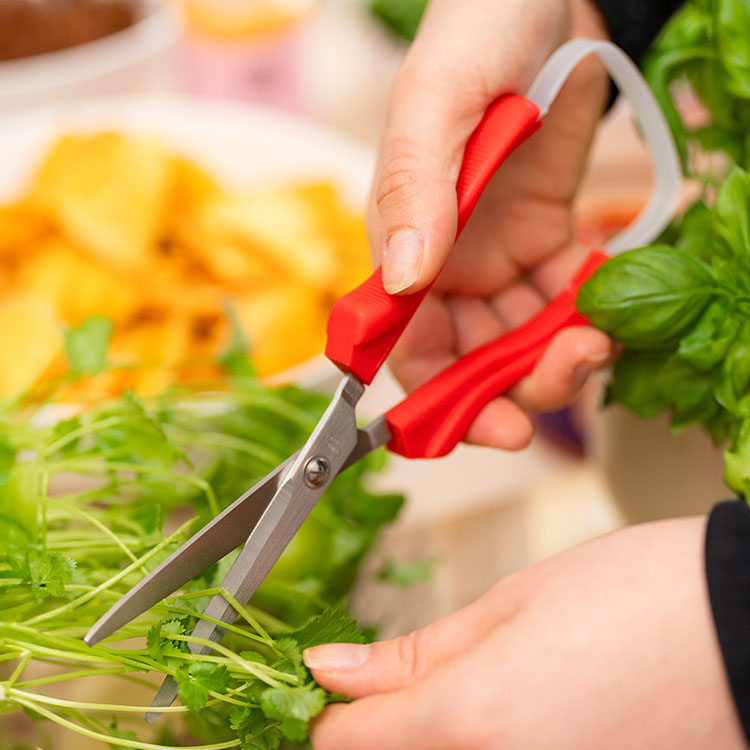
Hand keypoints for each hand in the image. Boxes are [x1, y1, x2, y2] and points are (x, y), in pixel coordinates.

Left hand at [305, 517, 742, 749]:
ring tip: (464, 686)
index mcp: (470, 721)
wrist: (744, 628)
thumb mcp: (512, 602)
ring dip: (425, 736)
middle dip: (375, 728)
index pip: (342, 743)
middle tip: (386, 685)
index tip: (326, 684)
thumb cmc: (639, 598)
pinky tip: (508, 712)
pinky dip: (480, 742)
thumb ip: (415, 653)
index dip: (326, 710)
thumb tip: (333, 671)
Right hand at [370, 0, 615, 449]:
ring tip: (599, 337)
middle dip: (519, 385)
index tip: (495, 428)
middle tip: (570, 370)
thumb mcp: (433, 103)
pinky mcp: (549, 237)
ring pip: (524, 339)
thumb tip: (402, 284)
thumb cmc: (475, 33)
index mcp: (406, 245)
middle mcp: (449, 263)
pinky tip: (609, 298)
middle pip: (473, 358)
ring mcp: (501, 254)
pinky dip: (591, 312)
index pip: (409, 347)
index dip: (442, 399)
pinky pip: (568, 298)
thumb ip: (414, 191)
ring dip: (562, 353)